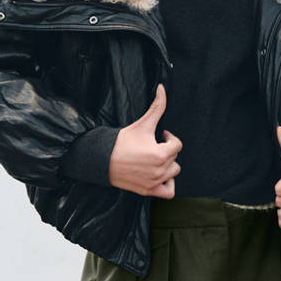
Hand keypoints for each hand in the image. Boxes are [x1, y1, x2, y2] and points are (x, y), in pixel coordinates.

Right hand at [109, 84, 181, 198]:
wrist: (103, 159)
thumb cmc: (122, 142)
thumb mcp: (142, 123)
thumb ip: (157, 106)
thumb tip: (163, 88)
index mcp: (160, 154)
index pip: (177, 145)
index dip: (169, 138)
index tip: (161, 135)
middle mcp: (159, 170)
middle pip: (175, 158)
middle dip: (167, 150)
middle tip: (154, 146)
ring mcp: (154, 182)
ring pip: (174, 173)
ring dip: (168, 165)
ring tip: (157, 159)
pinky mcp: (148, 191)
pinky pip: (169, 192)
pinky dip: (168, 184)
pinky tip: (160, 174)